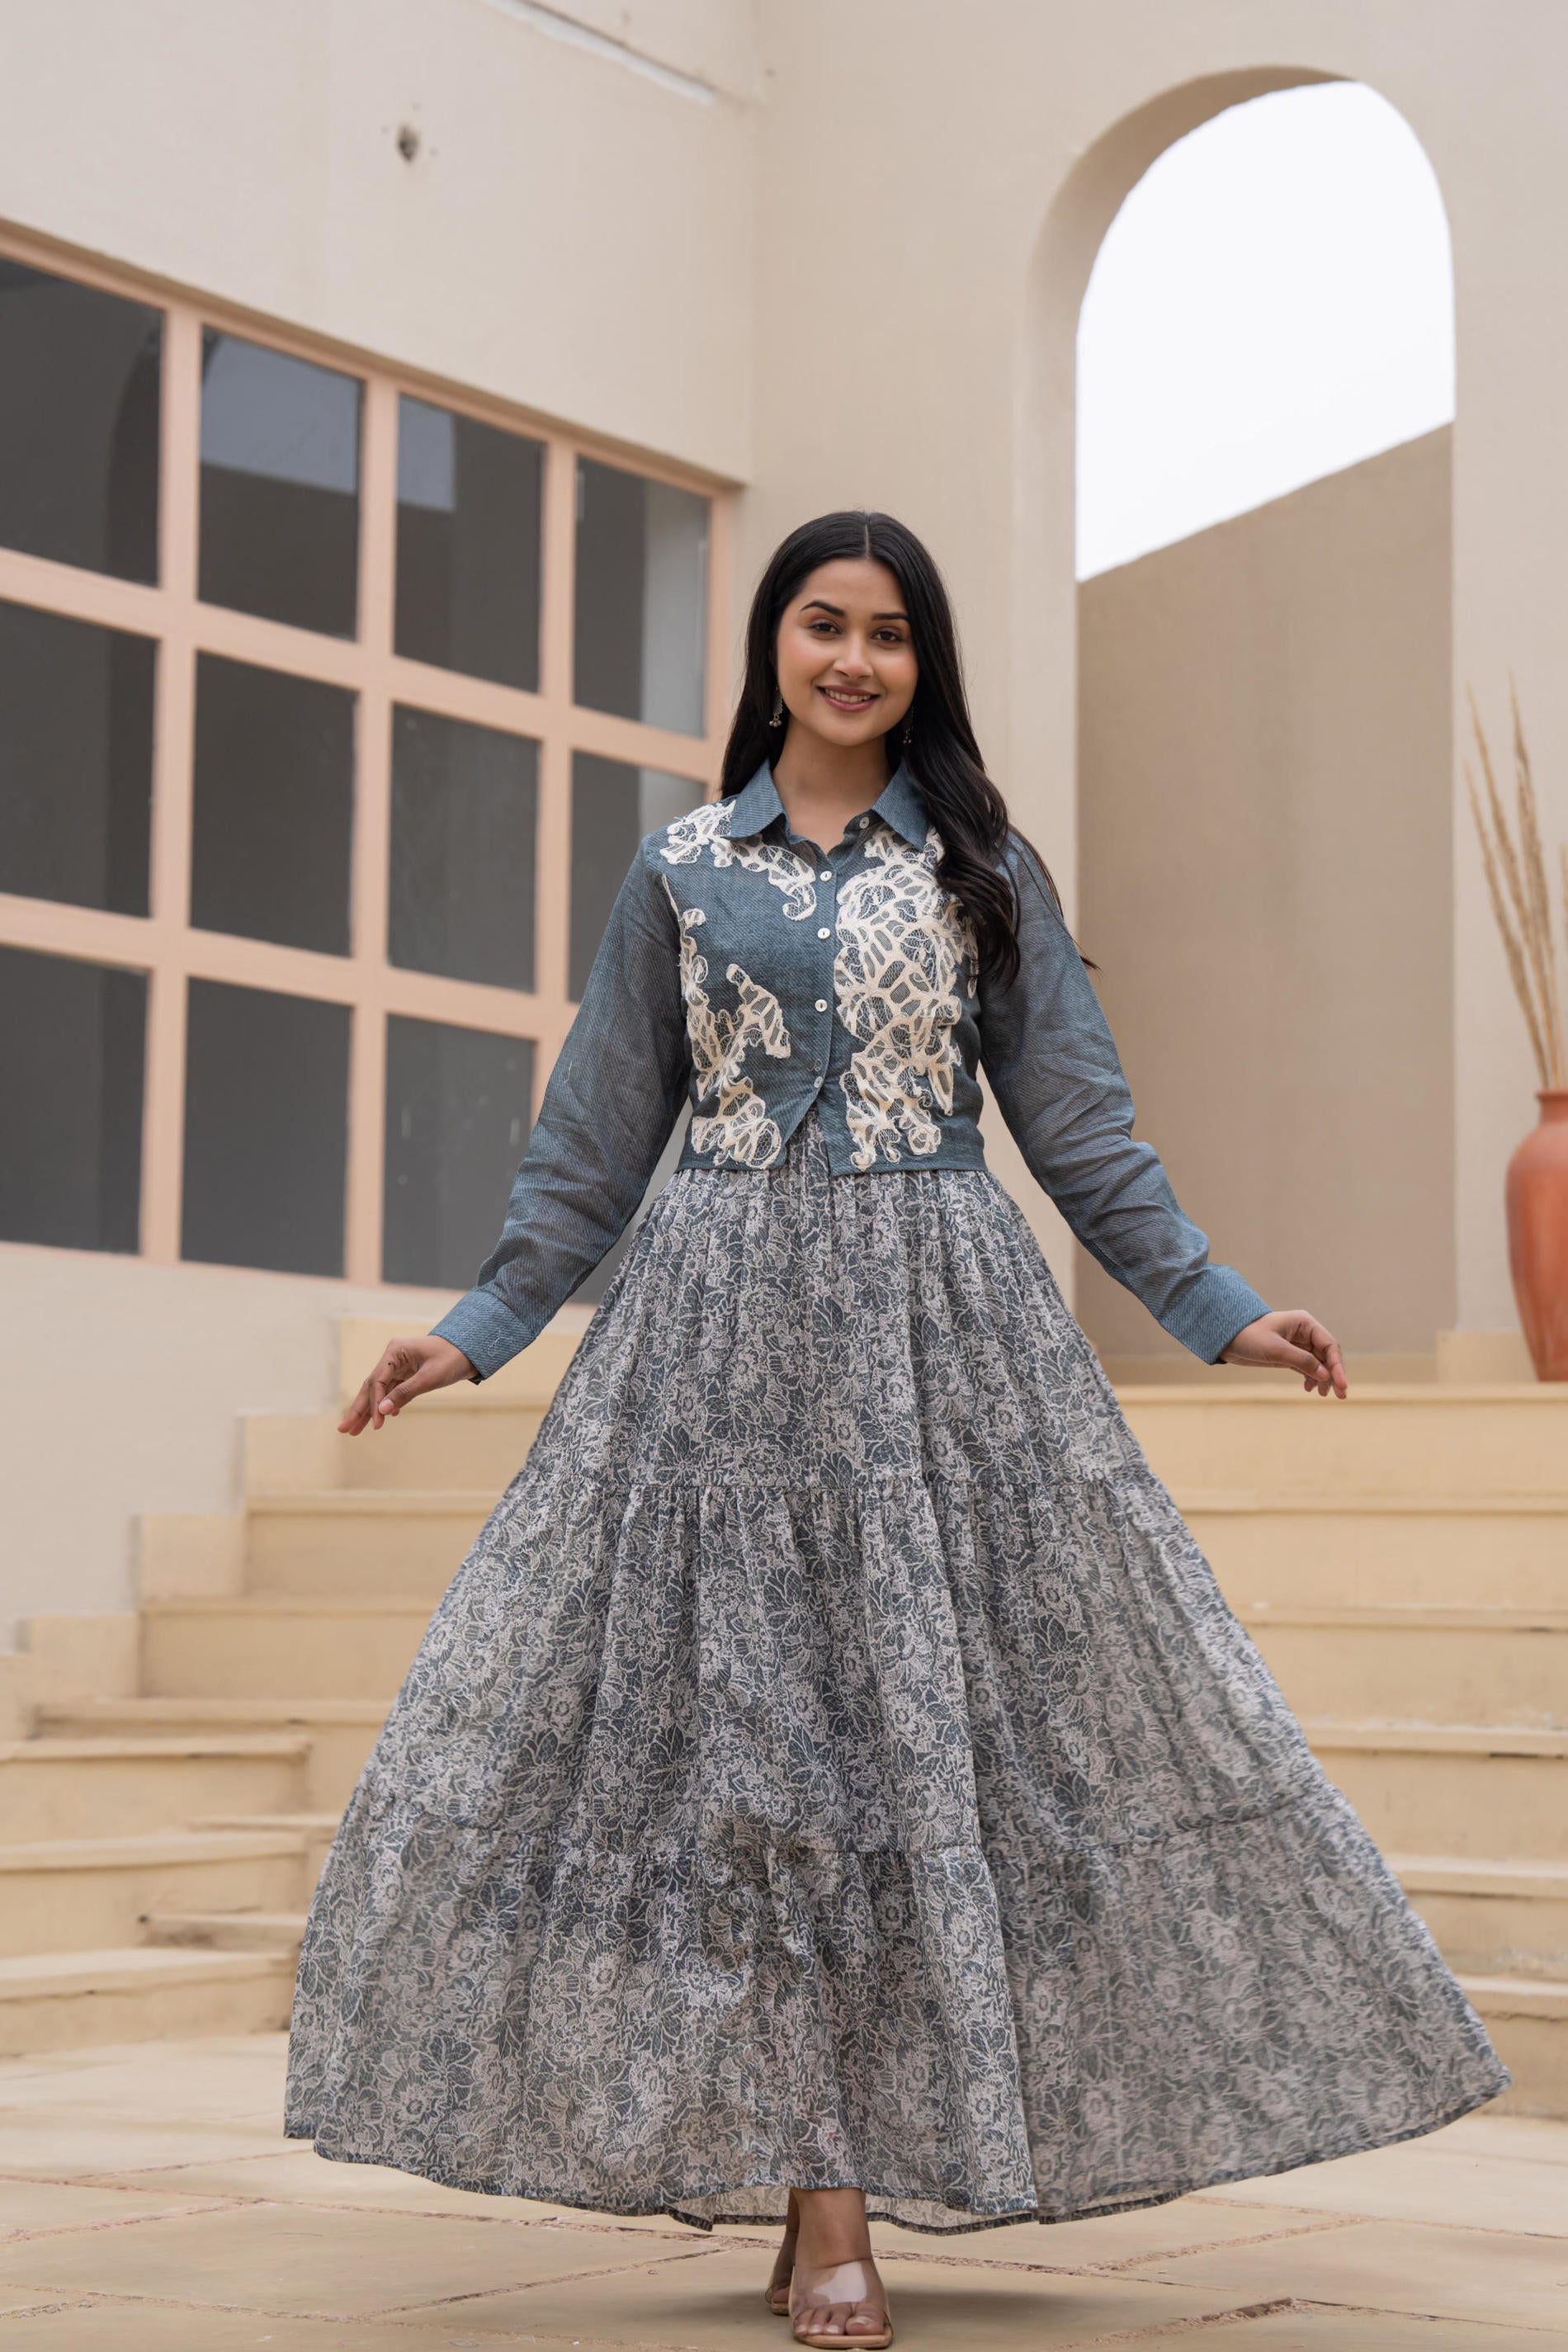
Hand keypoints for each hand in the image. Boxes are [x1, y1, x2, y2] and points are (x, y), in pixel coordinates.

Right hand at [338, 1335, 475, 1433]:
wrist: (470, 1350)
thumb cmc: (452, 1359)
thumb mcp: (430, 1378)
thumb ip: (406, 1393)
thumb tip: (383, 1411)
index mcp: (395, 1351)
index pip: (377, 1381)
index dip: (375, 1404)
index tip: (377, 1425)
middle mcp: (392, 1356)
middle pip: (370, 1386)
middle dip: (358, 1409)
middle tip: (343, 1430)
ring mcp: (397, 1365)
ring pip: (378, 1390)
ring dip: (368, 1410)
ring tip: (354, 1430)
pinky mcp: (405, 1373)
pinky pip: (390, 1391)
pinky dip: (386, 1405)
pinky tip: (383, 1420)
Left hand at [1218, 1310, 1347, 1397]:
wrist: (1225, 1338)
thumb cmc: (1249, 1337)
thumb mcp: (1275, 1349)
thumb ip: (1301, 1361)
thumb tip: (1325, 1375)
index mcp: (1305, 1323)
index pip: (1329, 1345)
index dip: (1338, 1366)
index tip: (1342, 1385)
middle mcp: (1305, 1332)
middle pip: (1328, 1355)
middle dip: (1334, 1375)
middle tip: (1341, 1396)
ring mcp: (1298, 1343)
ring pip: (1319, 1363)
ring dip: (1323, 1378)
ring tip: (1323, 1395)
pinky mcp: (1289, 1354)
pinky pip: (1307, 1367)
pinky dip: (1311, 1378)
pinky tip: (1309, 1389)